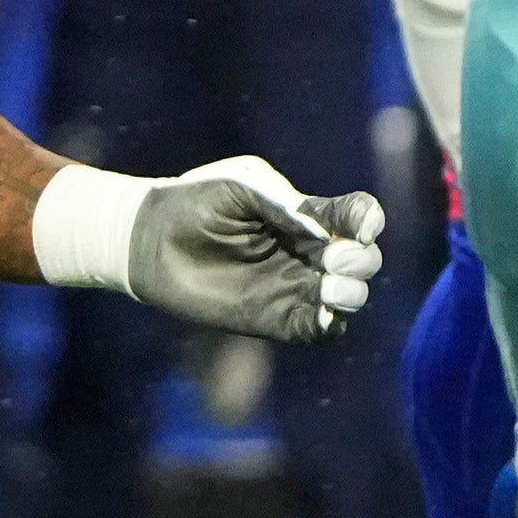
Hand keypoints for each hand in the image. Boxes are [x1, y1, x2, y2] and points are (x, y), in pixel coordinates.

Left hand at [39, 157, 386, 341]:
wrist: (149, 240)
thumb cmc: (193, 202)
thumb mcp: (239, 187)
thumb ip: (281, 204)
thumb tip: (321, 233)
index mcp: (304, 214)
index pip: (354, 216)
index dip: (368, 218)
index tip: (364, 225)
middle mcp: (307, 253)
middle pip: (361, 260)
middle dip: (361, 259)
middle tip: (336, 258)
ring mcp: (293, 287)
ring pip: (346, 298)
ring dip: (351, 294)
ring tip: (331, 287)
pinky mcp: (274, 319)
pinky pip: (316, 329)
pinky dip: (330, 325)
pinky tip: (325, 315)